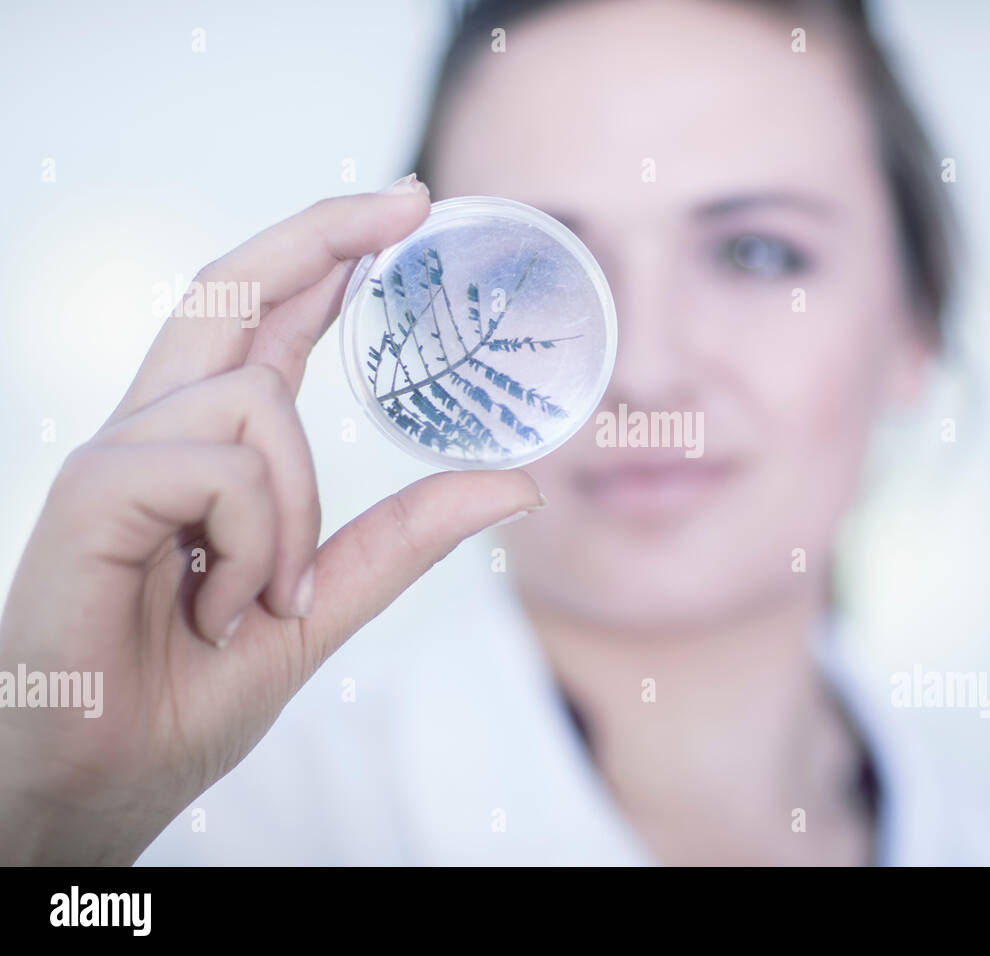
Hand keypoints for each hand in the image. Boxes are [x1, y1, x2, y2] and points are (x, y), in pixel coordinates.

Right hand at [0, 178, 544, 863]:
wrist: (101, 780)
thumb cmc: (187, 696)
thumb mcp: (325, 608)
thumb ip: (405, 540)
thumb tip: (517, 485)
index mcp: (203, 451)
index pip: (262, 324)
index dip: (324, 256)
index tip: (401, 211)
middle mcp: (157, 433)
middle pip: (232, 288)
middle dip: (322, 231)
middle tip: (412, 199)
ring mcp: (119, 455)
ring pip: (256, 398)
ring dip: (295, 511)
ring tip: (262, 599)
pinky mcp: (94, 491)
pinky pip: (221, 466)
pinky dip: (255, 539)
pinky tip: (223, 601)